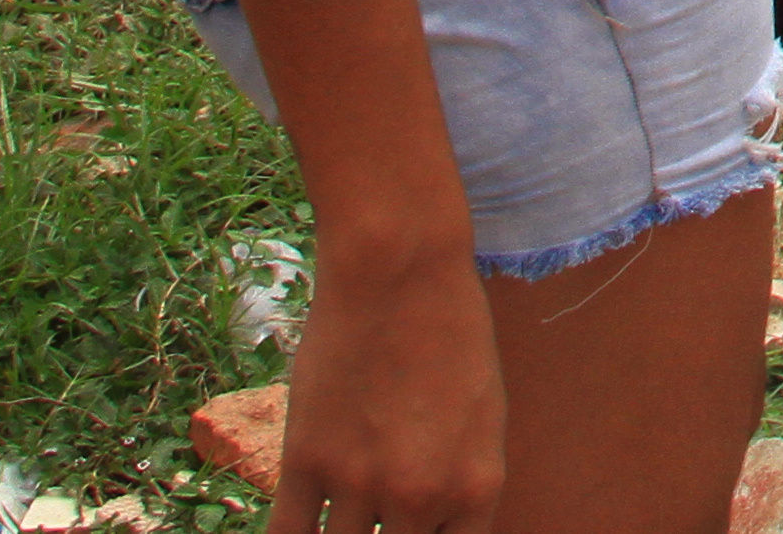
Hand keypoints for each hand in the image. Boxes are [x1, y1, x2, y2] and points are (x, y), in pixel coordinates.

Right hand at [272, 239, 500, 533]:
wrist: (400, 273)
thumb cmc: (451, 333)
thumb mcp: (484, 418)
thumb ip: (461, 483)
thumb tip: (434, 526)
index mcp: (476, 488)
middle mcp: (421, 497)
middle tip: (373, 523)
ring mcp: (360, 483)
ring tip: (341, 519)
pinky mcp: (306, 462)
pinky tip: (298, 531)